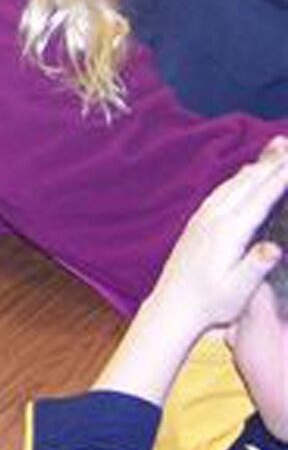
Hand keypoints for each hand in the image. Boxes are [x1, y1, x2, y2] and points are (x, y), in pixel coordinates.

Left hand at [150, 141, 287, 329]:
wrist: (173, 306)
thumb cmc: (210, 303)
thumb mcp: (238, 291)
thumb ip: (255, 266)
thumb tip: (274, 247)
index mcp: (227, 233)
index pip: (259, 199)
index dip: (279, 178)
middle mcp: (212, 220)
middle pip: (246, 184)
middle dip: (269, 163)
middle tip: (287, 143)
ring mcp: (202, 219)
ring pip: (232, 185)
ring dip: (254, 166)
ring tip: (273, 151)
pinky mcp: (197, 224)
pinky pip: (220, 192)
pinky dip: (237, 179)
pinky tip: (244, 175)